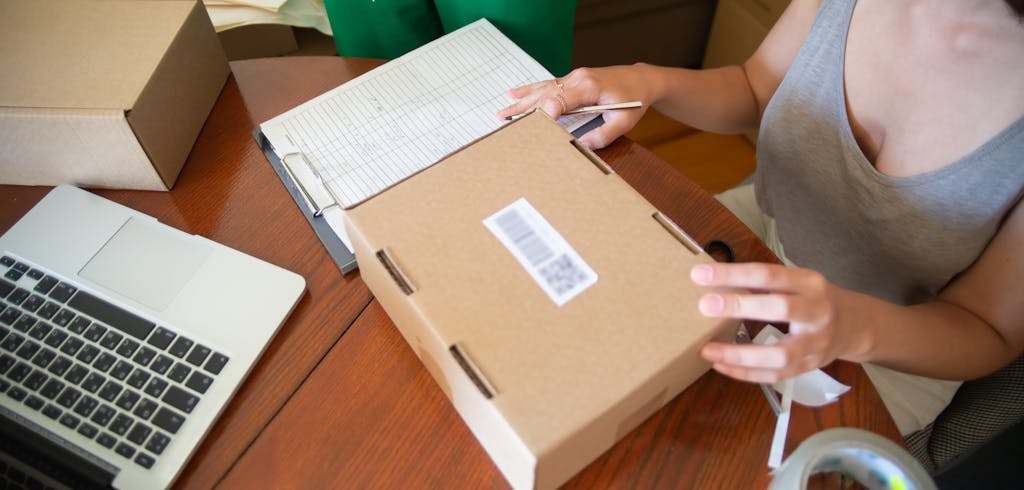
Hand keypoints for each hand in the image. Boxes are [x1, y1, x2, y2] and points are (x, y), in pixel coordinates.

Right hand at [496, 65, 652, 149]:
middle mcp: (579, 79)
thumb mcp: (623, 122)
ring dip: (523, 99)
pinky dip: (531, 89)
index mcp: (590, 88)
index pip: (561, 98)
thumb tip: (582, 147)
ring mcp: (575, 77)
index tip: (533, 123)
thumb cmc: (634, 100)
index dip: (546, 111)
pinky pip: (549, 84)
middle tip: (504, 118)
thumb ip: (603, 135)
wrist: (641, 80)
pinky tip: (516, 92)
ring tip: (504, 109)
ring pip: (544, 88)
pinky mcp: (574, 78)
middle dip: (524, 107)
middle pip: (546, 93)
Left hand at [690, 262, 863, 382]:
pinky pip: (776, 375)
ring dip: (740, 354)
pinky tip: (721, 366)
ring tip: (708, 350)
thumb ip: (763, 283)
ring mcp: (816, 343)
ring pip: (780, 354)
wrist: (855, 325)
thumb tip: (715, 280)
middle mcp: (817, 311)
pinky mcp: (809, 367)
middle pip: (780, 308)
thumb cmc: (814, 298)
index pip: (769, 275)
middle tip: (705, 305)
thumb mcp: (797, 282)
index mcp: (810, 283)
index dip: (734, 274)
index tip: (700, 274)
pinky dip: (746, 373)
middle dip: (740, 306)